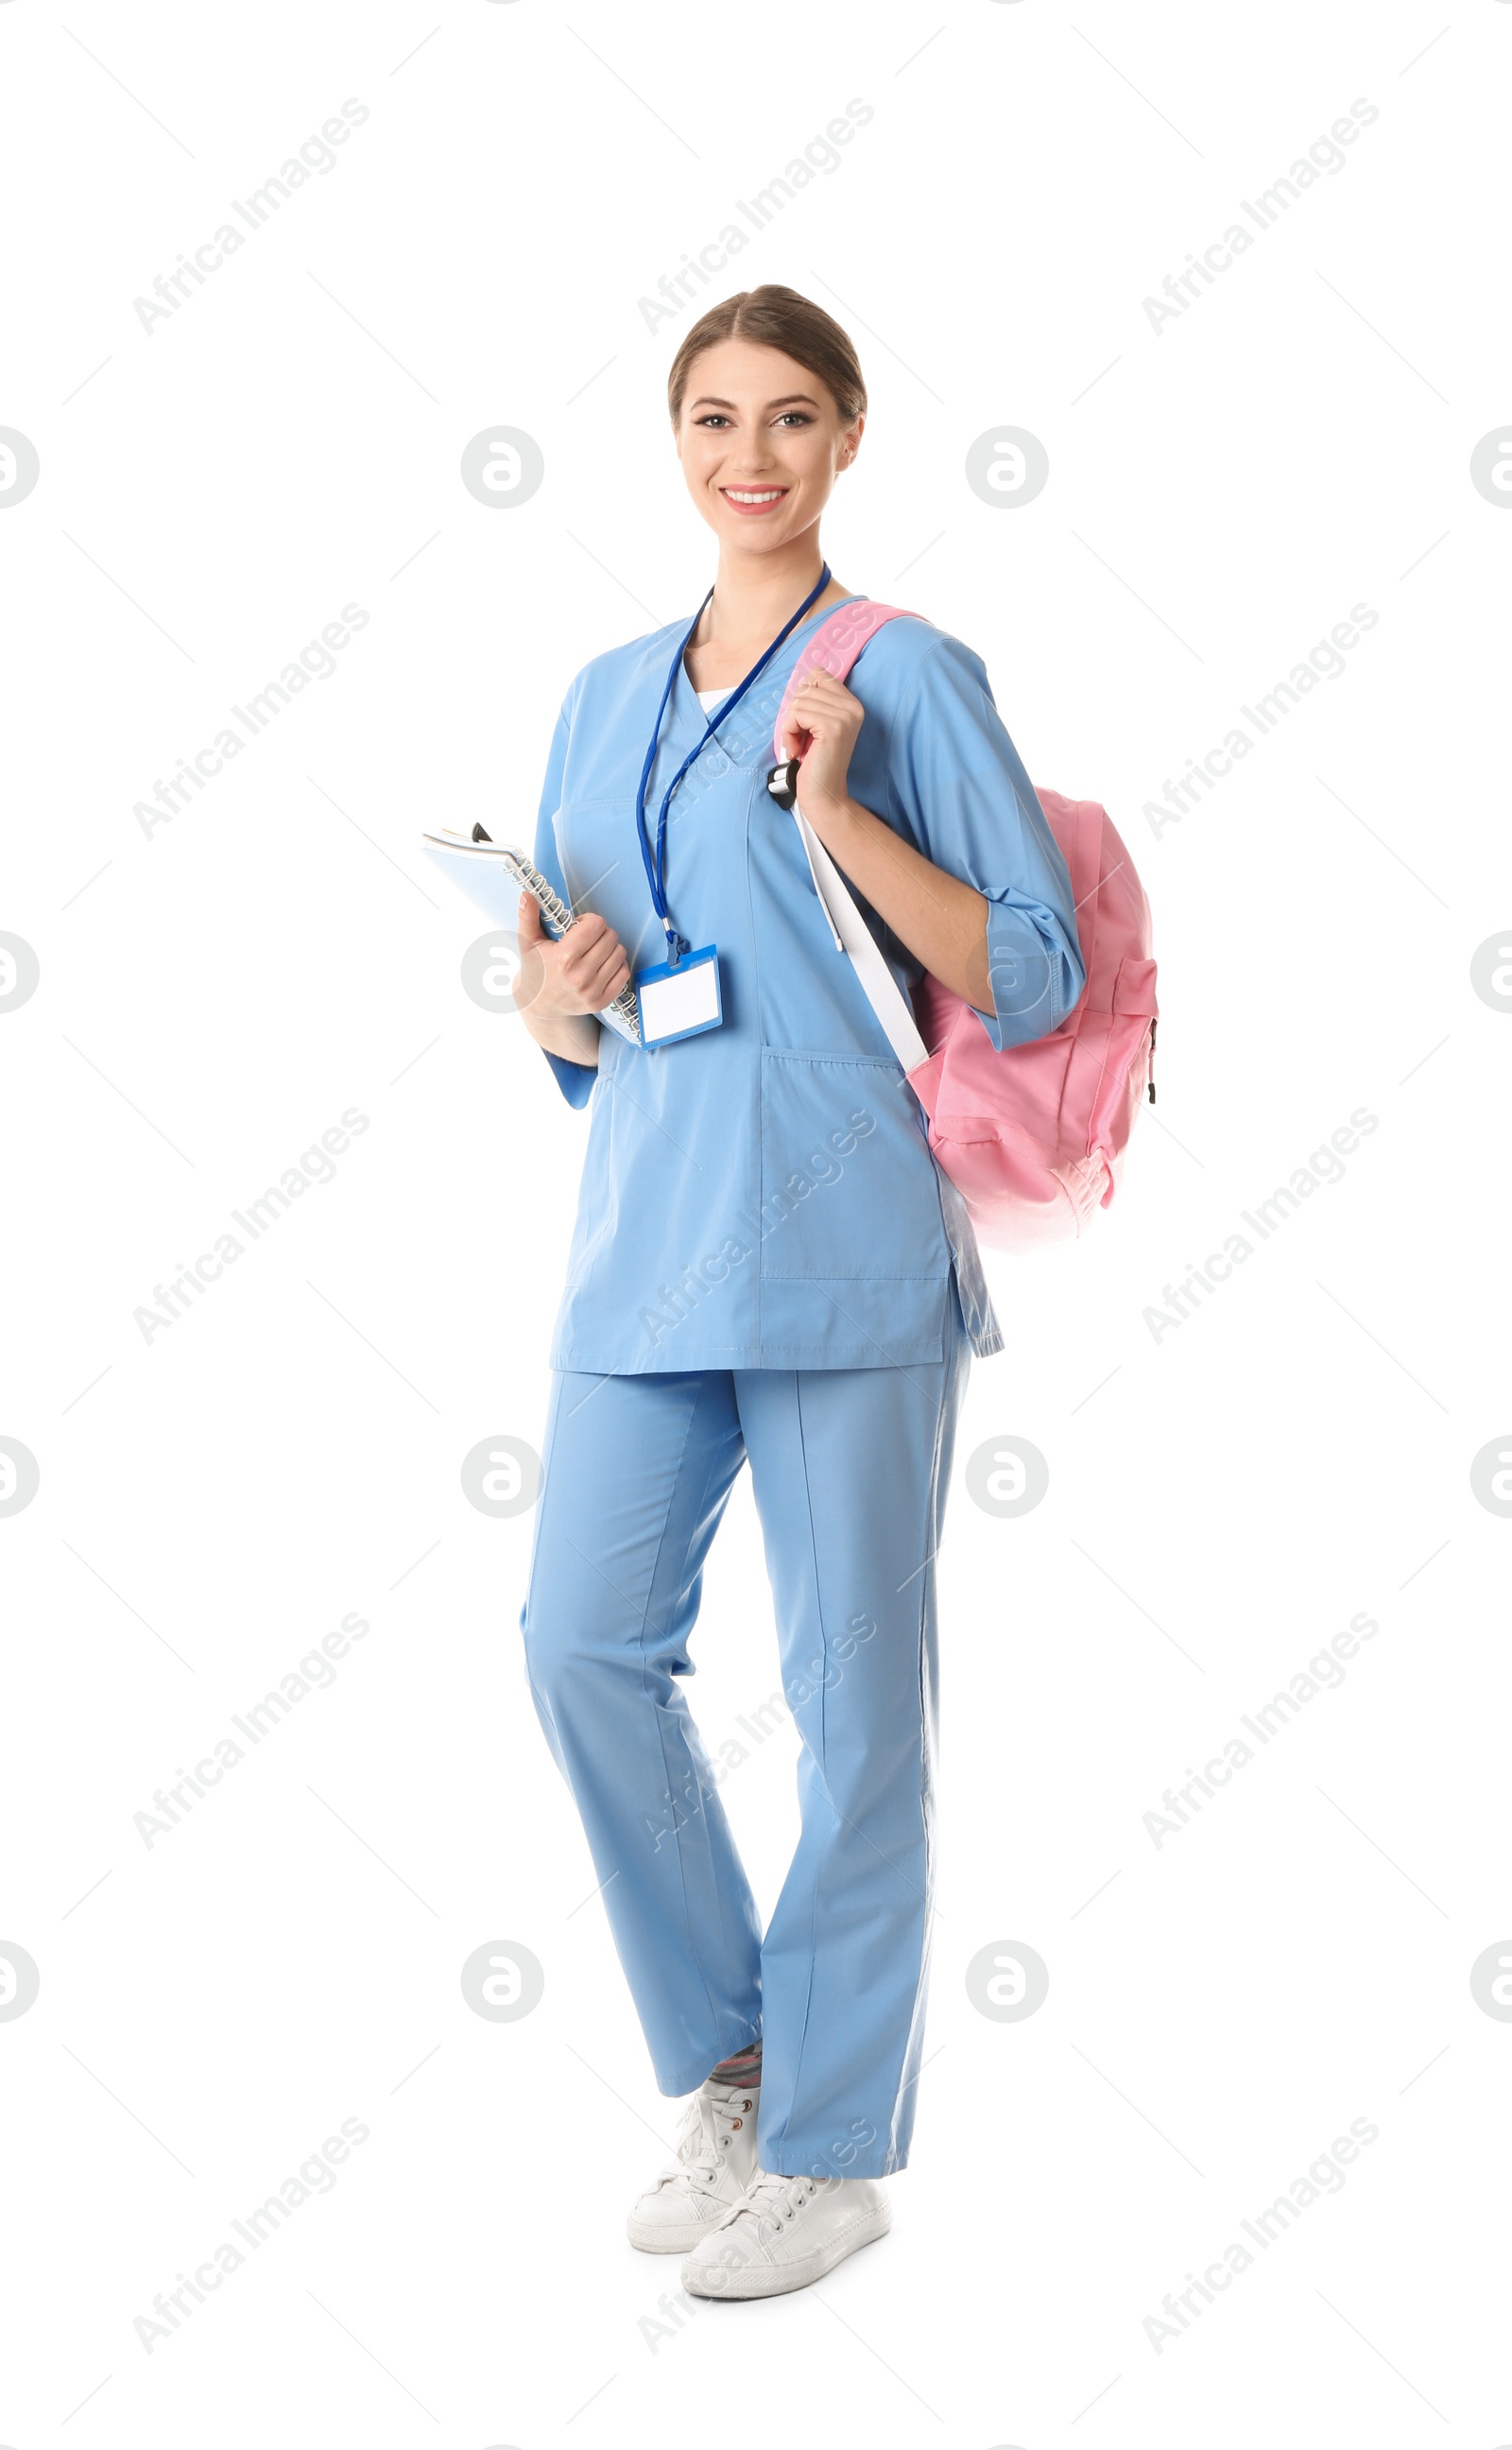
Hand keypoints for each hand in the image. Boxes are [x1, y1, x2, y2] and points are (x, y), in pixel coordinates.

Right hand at [516, 892, 629, 1024]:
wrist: (538, 1004)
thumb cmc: (535, 968)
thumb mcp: (528, 941)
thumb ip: (528, 916)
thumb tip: (526, 895)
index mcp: (563, 958)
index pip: (596, 925)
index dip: (589, 921)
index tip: (579, 927)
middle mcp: (580, 977)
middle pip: (610, 937)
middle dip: (601, 933)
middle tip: (587, 940)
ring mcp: (591, 991)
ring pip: (620, 954)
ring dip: (610, 949)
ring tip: (594, 952)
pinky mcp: (601, 1002)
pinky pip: (624, 973)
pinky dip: (617, 966)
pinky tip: (602, 965)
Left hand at [779, 667, 863, 820]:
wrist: (824, 793)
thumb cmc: (815, 761)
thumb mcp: (815, 725)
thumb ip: (815, 701)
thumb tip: (805, 677)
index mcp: (852, 703)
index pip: (819, 675)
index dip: (804, 697)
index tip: (805, 722)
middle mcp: (853, 706)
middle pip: (806, 688)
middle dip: (795, 714)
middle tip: (802, 739)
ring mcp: (845, 716)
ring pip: (799, 701)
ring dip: (790, 726)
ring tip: (800, 746)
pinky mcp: (833, 726)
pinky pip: (796, 714)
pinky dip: (789, 732)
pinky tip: (797, 750)